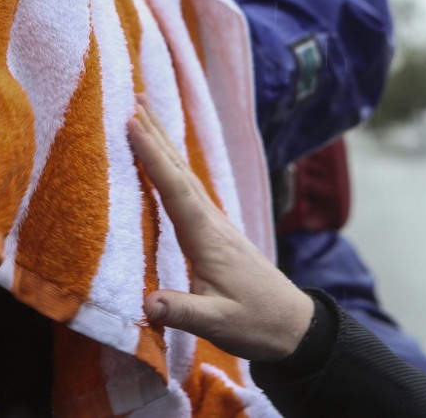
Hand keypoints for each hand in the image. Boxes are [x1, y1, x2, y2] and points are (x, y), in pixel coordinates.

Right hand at [128, 99, 313, 361]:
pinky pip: (188, 187)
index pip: (175, 190)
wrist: (293, 326)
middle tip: (133, 99)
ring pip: (185, 174)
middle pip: (180, 169)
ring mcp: (216, 223)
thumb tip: (145, 304)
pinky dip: (172, 165)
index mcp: (207, 238)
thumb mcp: (218, 324)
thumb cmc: (256, 323)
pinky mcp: (216, 230)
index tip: (132, 124)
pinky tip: (166, 159)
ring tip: (144, 113)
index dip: (153, 156)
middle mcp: (212, 221)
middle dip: (156, 133)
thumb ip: (181, 311)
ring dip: (164, 142)